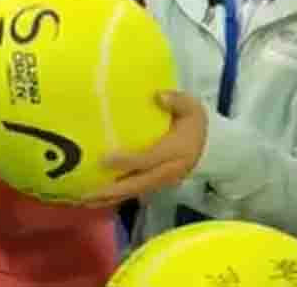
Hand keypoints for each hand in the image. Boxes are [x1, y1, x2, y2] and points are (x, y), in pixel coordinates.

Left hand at [81, 91, 207, 208]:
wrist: (212, 147)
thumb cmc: (194, 124)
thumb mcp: (191, 108)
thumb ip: (177, 101)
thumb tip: (159, 96)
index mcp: (175, 152)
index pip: (148, 159)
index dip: (127, 161)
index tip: (104, 159)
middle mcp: (167, 172)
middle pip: (138, 183)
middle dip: (112, 189)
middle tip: (87, 193)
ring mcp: (161, 181)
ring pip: (134, 192)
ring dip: (110, 198)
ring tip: (84, 201)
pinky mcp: (155, 184)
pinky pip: (134, 193)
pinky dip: (115, 197)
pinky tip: (95, 199)